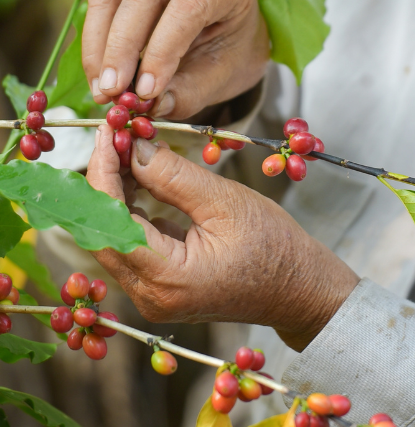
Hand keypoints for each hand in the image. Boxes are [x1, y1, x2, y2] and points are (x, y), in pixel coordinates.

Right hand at [82, 0, 269, 118]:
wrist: (236, 23)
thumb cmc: (235, 47)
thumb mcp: (227, 73)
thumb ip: (193, 91)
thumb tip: (152, 107)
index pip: (189, 6)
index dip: (162, 50)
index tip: (145, 91)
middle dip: (122, 47)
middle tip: (112, 91)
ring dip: (100, 45)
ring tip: (102, 88)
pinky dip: (96, 39)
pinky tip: (99, 71)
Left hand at [86, 126, 358, 350]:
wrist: (300, 289)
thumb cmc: (274, 246)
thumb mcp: (225, 201)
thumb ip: (173, 175)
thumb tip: (134, 147)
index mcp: (166, 278)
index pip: (111, 220)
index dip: (103, 171)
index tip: (109, 131)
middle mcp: (149, 295)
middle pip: (102, 231)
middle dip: (104, 178)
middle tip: (116, 135)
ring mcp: (151, 295)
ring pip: (111, 237)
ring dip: (113, 191)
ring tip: (127, 148)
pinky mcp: (159, 288)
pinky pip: (129, 245)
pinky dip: (127, 208)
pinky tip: (136, 177)